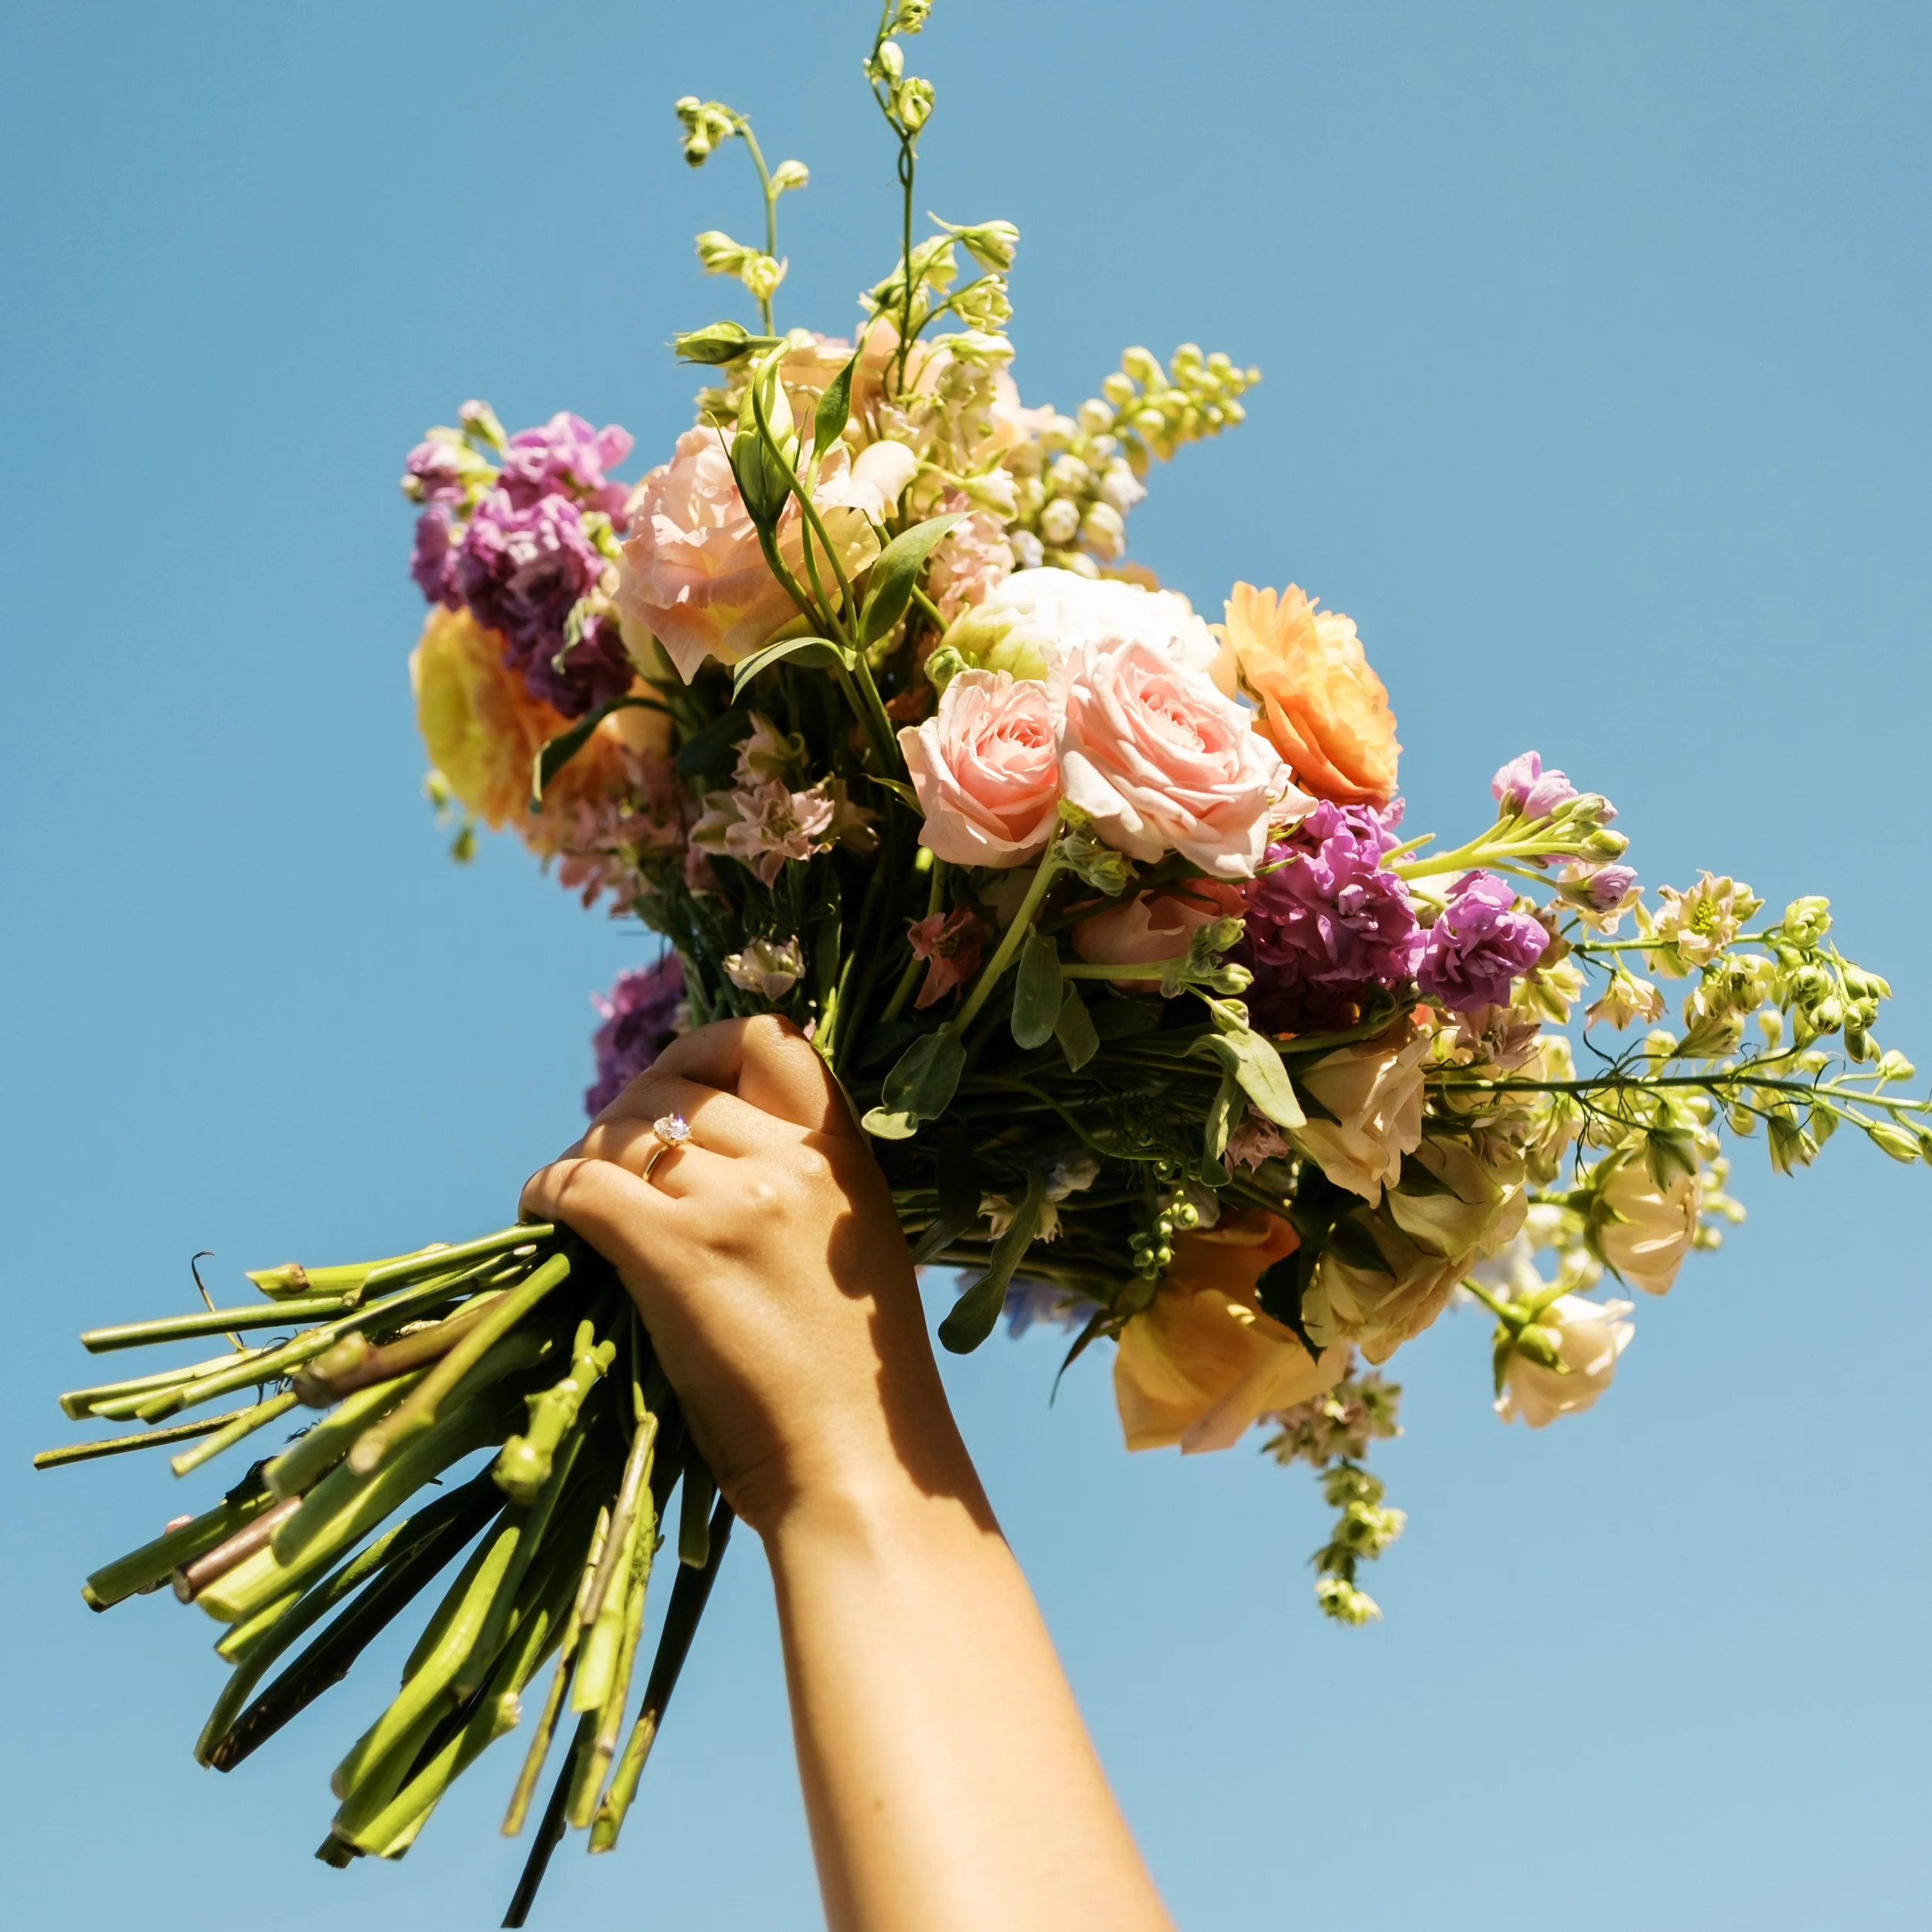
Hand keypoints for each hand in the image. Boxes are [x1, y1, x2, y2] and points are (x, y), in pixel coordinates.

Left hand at [519, 1014, 977, 1537]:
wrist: (859, 1473)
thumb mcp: (851, 1254)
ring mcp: (736, 1203)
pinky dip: (548, 1191)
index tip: (674, 1082)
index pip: (772, 1041)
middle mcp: (795, 1161)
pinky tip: (543, 1217)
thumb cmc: (852, 1386)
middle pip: (675, 1084)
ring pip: (619, 1129)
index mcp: (845, 1156)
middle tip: (604, 1162)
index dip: (708, 1046)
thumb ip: (795, 1190)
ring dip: (582, 1155)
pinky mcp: (676, 1253)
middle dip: (624, 1111)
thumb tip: (695, 1149)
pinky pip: (582, 1184)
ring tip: (573, 1199)